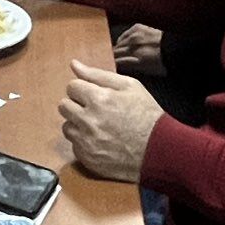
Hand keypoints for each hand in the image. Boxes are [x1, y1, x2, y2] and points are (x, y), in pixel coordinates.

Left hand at [60, 61, 163, 181]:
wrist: (160, 150)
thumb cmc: (146, 114)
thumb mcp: (129, 86)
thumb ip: (98, 75)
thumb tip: (74, 65)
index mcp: (97, 99)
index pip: (72, 87)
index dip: (84, 89)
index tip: (95, 96)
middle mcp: (87, 120)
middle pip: (64, 105)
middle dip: (77, 105)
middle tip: (95, 110)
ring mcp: (86, 142)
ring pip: (67, 126)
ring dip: (78, 124)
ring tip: (98, 126)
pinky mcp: (87, 159)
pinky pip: (74, 145)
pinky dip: (84, 142)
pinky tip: (100, 141)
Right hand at [113, 24, 163, 76]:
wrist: (175, 47)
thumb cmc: (164, 61)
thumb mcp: (149, 70)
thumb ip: (132, 67)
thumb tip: (120, 65)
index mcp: (136, 58)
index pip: (117, 61)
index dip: (112, 63)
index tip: (109, 65)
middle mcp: (133, 45)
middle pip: (115, 51)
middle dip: (112, 56)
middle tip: (110, 60)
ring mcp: (135, 35)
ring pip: (118, 42)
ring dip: (117, 48)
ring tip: (116, 52)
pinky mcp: (138, 27)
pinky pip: (125, 34)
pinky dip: (123, 39)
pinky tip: (124, 42)